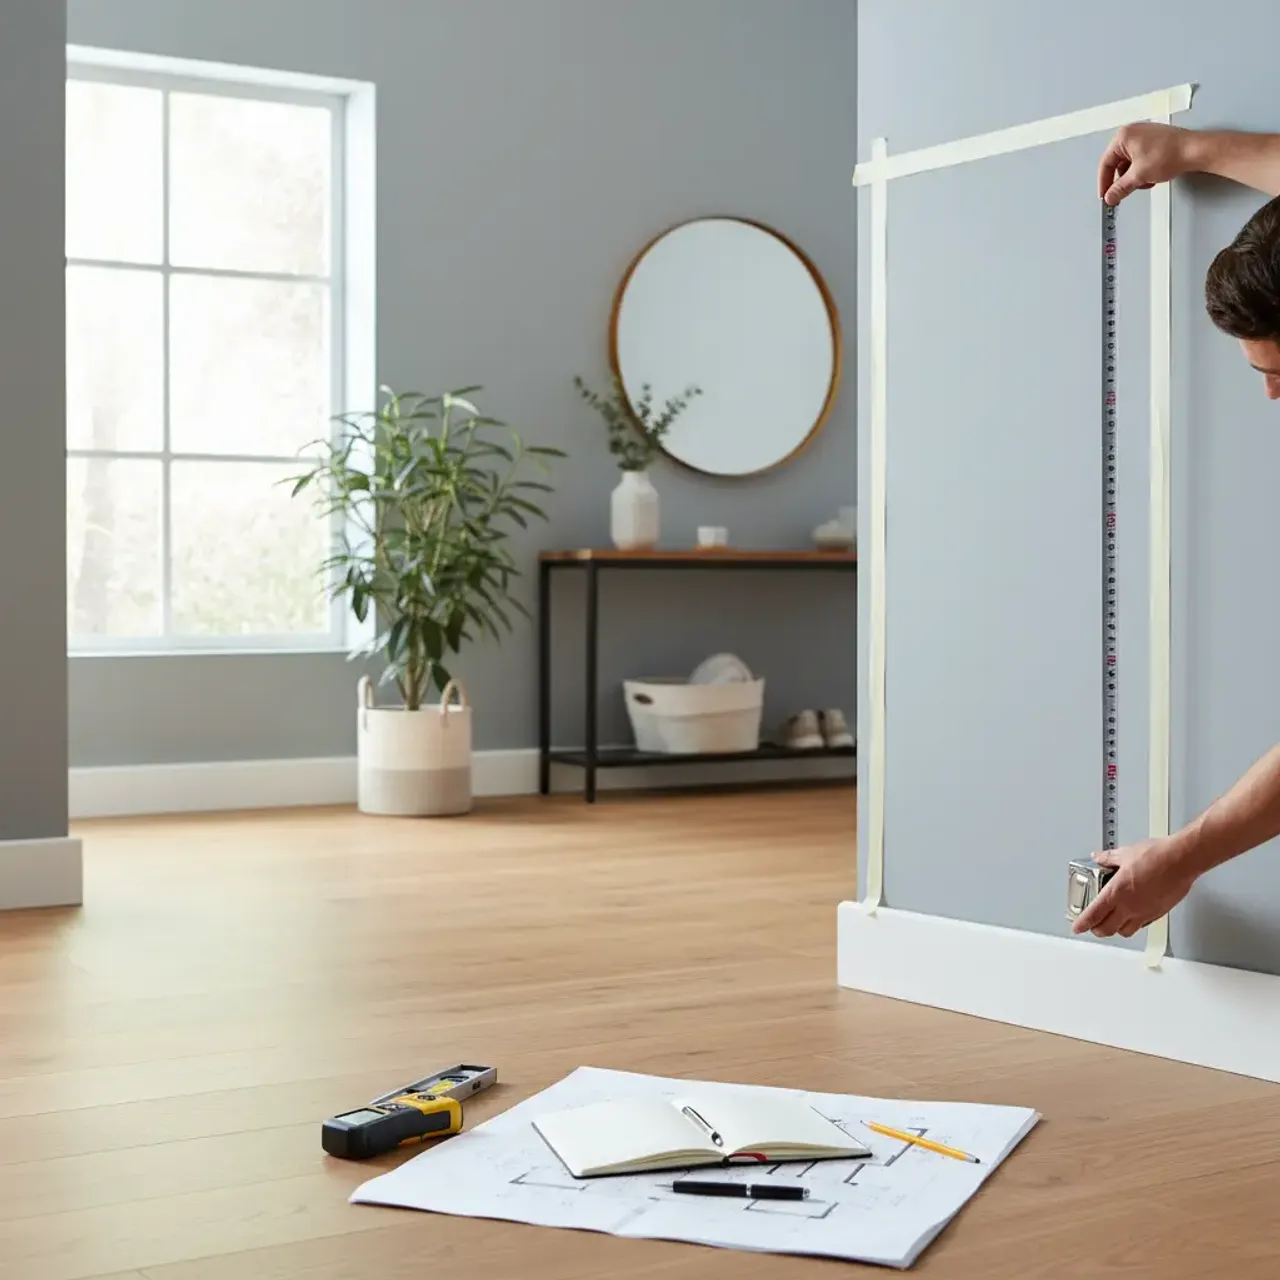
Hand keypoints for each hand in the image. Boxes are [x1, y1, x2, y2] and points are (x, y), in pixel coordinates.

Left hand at [1071, 837, 1196, 937]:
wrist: (1181, 861)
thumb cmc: (1157, 856)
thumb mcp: (1125, 853)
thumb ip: (1108, 858)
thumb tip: (1099, 857)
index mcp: (1116, 892)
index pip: (1094, 914)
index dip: (1083, 923)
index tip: (1077, 927)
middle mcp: (1130, 906)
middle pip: (1107, 929)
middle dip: (1097, 930)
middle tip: (1092, 926)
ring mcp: (1145, 912)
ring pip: (1126, 931)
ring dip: (1116, 930)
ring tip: (1111, 923)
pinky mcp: (1159, 913)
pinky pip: (1142, 926)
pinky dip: (1134, 925)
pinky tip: (1133, 918)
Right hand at [1098, 122, 1194, 204]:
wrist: (1195, 150)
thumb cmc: (1170, 153)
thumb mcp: (1138, 176)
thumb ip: (1120, 188)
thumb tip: (1110, 196)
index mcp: (1123, 136)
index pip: (1106, 163)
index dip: (1104, 182)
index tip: (1105, 195)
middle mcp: (1132, 133)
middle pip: (1118, 163)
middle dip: (1124, 179)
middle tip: (1126, 191)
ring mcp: (1144, 136)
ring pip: (1130, 163)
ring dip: (1135, 176)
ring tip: (1146, 181)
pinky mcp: (1154, 141)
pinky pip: (1141, 159)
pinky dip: (1143, 170)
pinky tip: (1152, 175)